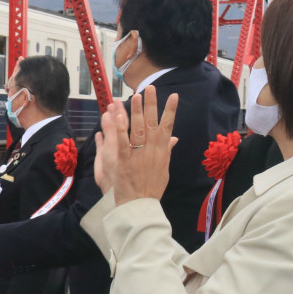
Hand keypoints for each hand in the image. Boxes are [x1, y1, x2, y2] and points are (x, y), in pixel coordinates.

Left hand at [99, 86, 178, 204]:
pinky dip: (120, 129)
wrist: (140, 205)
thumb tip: (174, 138)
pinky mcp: (123, 162)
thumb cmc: (151, 187)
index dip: (170, 111)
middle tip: (150, 88)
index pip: (167, 127)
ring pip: (137, 130)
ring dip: (137, 112)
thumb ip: (167, 151)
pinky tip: (119, 116)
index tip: (173, 96)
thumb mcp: (163, 168)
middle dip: (151, 105)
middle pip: (152, 124)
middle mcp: (151, 151)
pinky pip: (122, 143)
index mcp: (161, 152)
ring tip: (135, 96)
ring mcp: (137, 156)